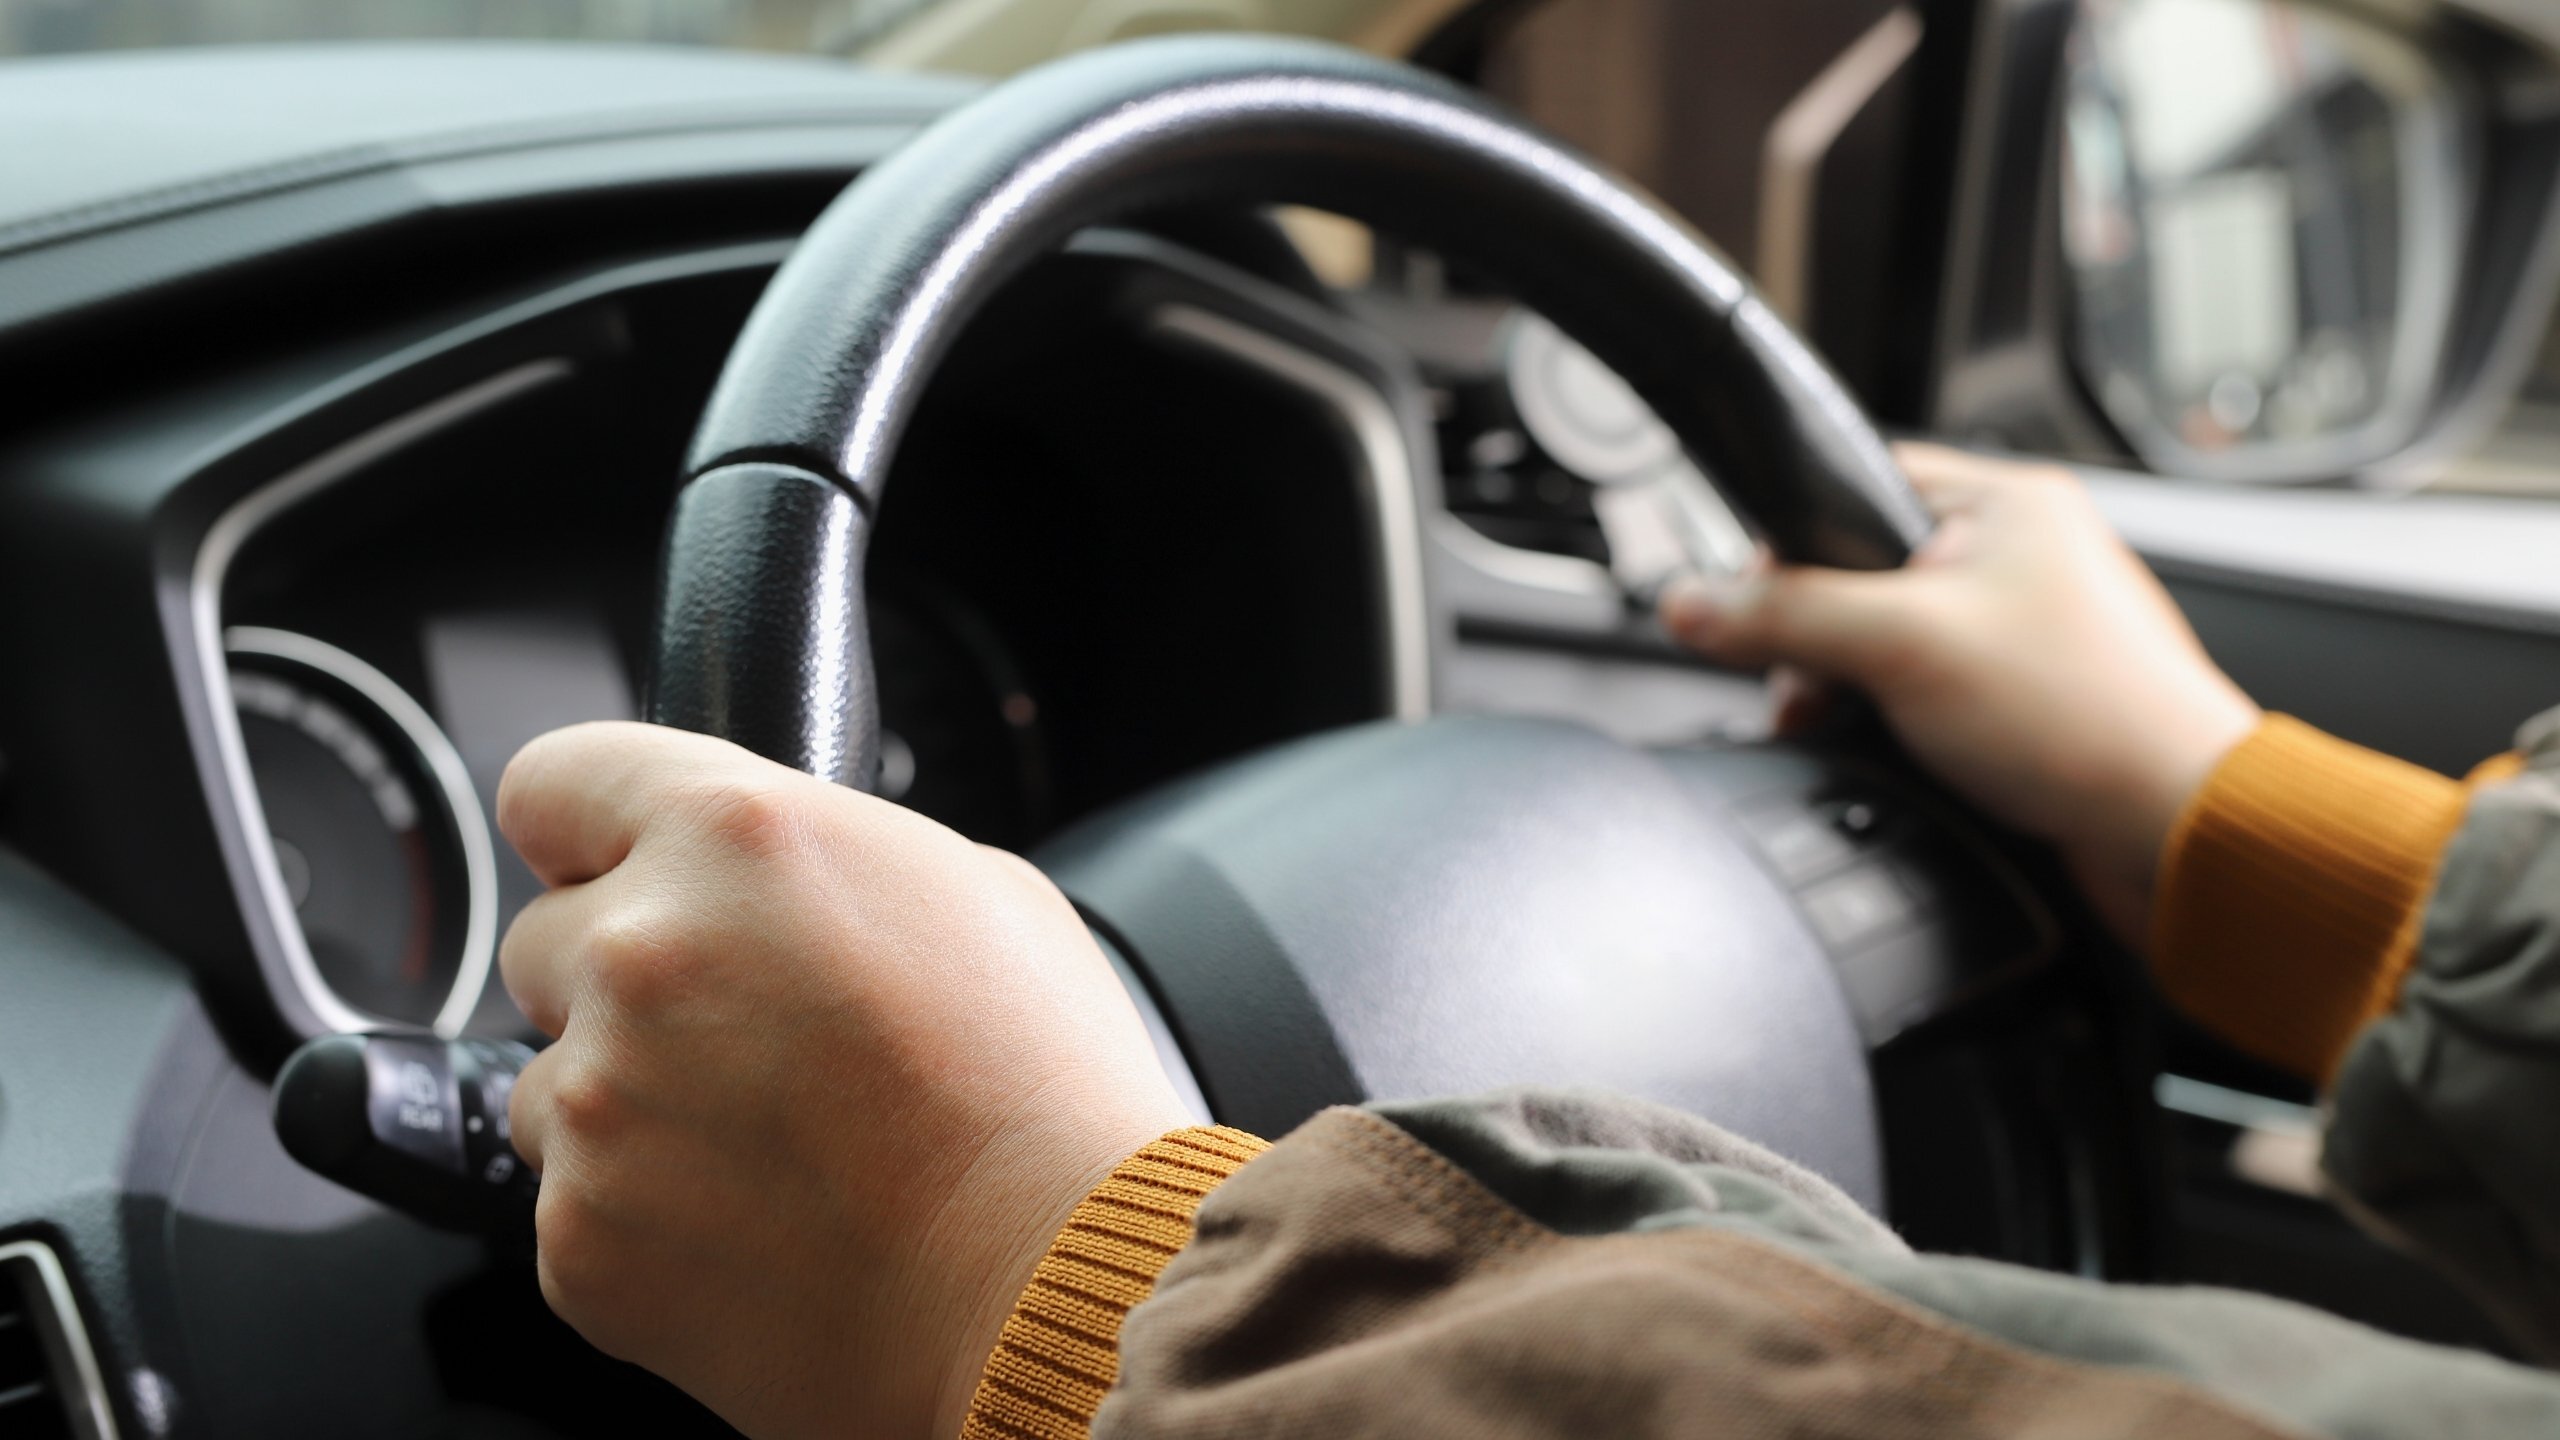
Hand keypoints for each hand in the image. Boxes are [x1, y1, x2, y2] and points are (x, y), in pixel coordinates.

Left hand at [495, 721, 1189, 1439]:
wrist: (1050, 1283)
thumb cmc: (1041, 1092)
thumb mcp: (971, 890)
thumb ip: (826, 857)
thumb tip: (778, 877)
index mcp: (735, 837)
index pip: (554, 784)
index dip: (585, 833)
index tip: (602, 867)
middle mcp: (643, 954)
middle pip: (544, 943)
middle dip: (620, 982)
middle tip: (740, 1037)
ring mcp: (598, 1104)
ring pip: (553, 1084)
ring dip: (629, 1106)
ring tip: (769, 1148)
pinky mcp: (580, 1237)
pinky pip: (576, 1205)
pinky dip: (644, 1218)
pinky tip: (762, 1222)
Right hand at [1661, 442, 2258, 941]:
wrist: (2174, 833)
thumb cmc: (2085, 721)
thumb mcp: (1901, 647)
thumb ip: (1783, 618)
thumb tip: (1690, 604)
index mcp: (2006, 502)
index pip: (1855, 486)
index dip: (1790, 549)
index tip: (1753, 610)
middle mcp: (2019, 555)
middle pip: (1859, 573)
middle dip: (1815, 640)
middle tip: (1812, 690)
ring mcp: (2023, 631)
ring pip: (1886, 641)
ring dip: (1851, 687)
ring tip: (1852, 724)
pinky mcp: (2023, 701)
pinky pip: (1923, 694)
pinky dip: (1894, 723)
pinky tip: (1896, 752)